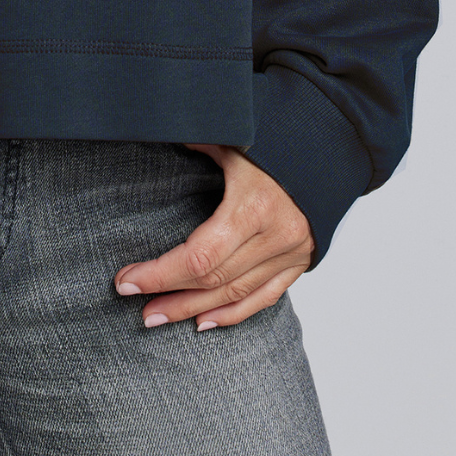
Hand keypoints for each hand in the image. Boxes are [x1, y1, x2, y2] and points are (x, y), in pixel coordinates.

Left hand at [114, 145, 314, 330]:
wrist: (328, 148)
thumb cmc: (275, 139)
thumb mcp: (234, 137)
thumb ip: (197, 141)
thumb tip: (158, 132)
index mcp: (254, 205)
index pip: (200, 256)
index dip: (160, 274)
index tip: (127, 280)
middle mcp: (275, 235)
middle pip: (214, 280)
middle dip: (171, 296)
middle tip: (137, 308)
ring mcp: (291, 253)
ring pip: (236, 294)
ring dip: (195, 310)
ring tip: (159, 317)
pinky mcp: (299, 261)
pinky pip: (264, 297)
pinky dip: (234, 314)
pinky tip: (205, 322)